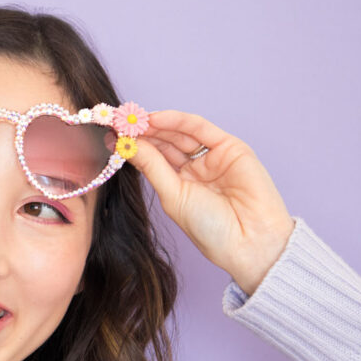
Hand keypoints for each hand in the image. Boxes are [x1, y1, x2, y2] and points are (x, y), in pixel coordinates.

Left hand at [125, 110, 295, 295]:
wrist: (249, 241)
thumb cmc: (211, 229)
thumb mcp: (173, 196)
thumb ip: (152, 167)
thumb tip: (125, 145)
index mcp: (180, 186)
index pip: (154, 159)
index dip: (134, 147)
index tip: (111, 136)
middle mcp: (196, 170)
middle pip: (165, 143)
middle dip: (143, 132)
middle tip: (120, 121)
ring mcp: (213, 158)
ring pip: (181, 133)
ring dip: (157, 124)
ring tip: (134, 119)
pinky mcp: (231, 148)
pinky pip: (201, 129)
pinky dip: (178, 121)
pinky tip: (156, 119)